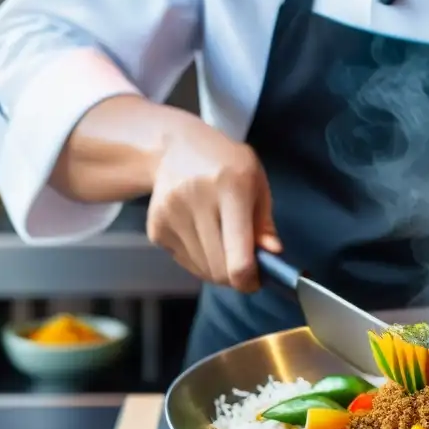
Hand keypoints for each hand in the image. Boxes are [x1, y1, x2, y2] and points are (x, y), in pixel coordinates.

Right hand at [146, 112, 281, 290]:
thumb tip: (273, 255)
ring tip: (223, 244)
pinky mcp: (156, 228)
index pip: (238, 256)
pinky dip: (200, 261)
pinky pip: (185, 263)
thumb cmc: (226, 166)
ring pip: (202, 270)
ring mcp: (171, 215)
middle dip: (236, 277)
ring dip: (218, 269)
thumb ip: (266, 224)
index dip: (249, 279)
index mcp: (232, 188)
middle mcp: (197, 201)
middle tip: (245, 265)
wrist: (175, 148)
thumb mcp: (256, 184)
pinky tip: (203, 236)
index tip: (256, 280)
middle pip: (220, 269)